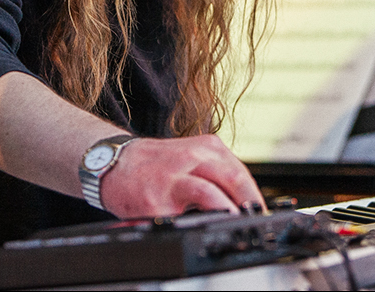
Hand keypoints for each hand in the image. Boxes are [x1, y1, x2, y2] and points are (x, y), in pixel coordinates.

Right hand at [98, 134, 262, 217]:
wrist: (114, 163)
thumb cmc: (156, 164)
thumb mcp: (192, 156)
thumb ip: (216, 171)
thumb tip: (243, 199)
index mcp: (206, 147)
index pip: (240, 172)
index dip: (254, 195)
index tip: (260, 212)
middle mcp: (192, 158)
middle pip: (233, 179)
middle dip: (249, 203)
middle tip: (255, 219)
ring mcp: (174, 179)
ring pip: (211, 194)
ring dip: (228, 211)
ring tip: (235, 223)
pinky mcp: (156, 200)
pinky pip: (181, 216)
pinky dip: (194, 224)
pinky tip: (198, 228)